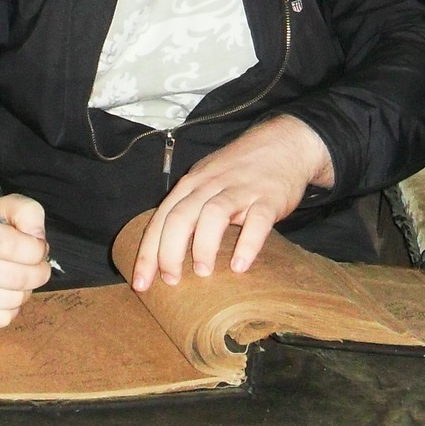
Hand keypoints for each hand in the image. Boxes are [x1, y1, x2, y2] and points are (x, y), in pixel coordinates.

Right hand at [0, 195, 51, 328]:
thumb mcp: (5, 207)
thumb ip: (29, 212)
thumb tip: (37, 238)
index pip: (17, 247)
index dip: (38, 249)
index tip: (38, 247)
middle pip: (18, 278)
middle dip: (39, 272)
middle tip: (38, 266)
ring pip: (13, 300)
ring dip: (25, 290)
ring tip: (18, 277)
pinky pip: (3, 318)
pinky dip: (12, 307)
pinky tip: (4, 292)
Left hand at [130, 116, 334, 291]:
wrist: (284, 142)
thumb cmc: (240, 170)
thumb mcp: (207, 180)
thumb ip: (189, 207)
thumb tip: (167, 252)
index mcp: (191, 184)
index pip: (162, 219)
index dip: (149, 252)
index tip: (141, 283)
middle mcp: (210, 185)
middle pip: (181, 217)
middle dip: (169, 252)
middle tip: (171, 281)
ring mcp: (240, 190)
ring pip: (213, 215)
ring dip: (203, 246)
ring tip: (203, 273)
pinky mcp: (269, 197)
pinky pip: (257, 221)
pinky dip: (247, 244)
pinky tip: (240, 266)